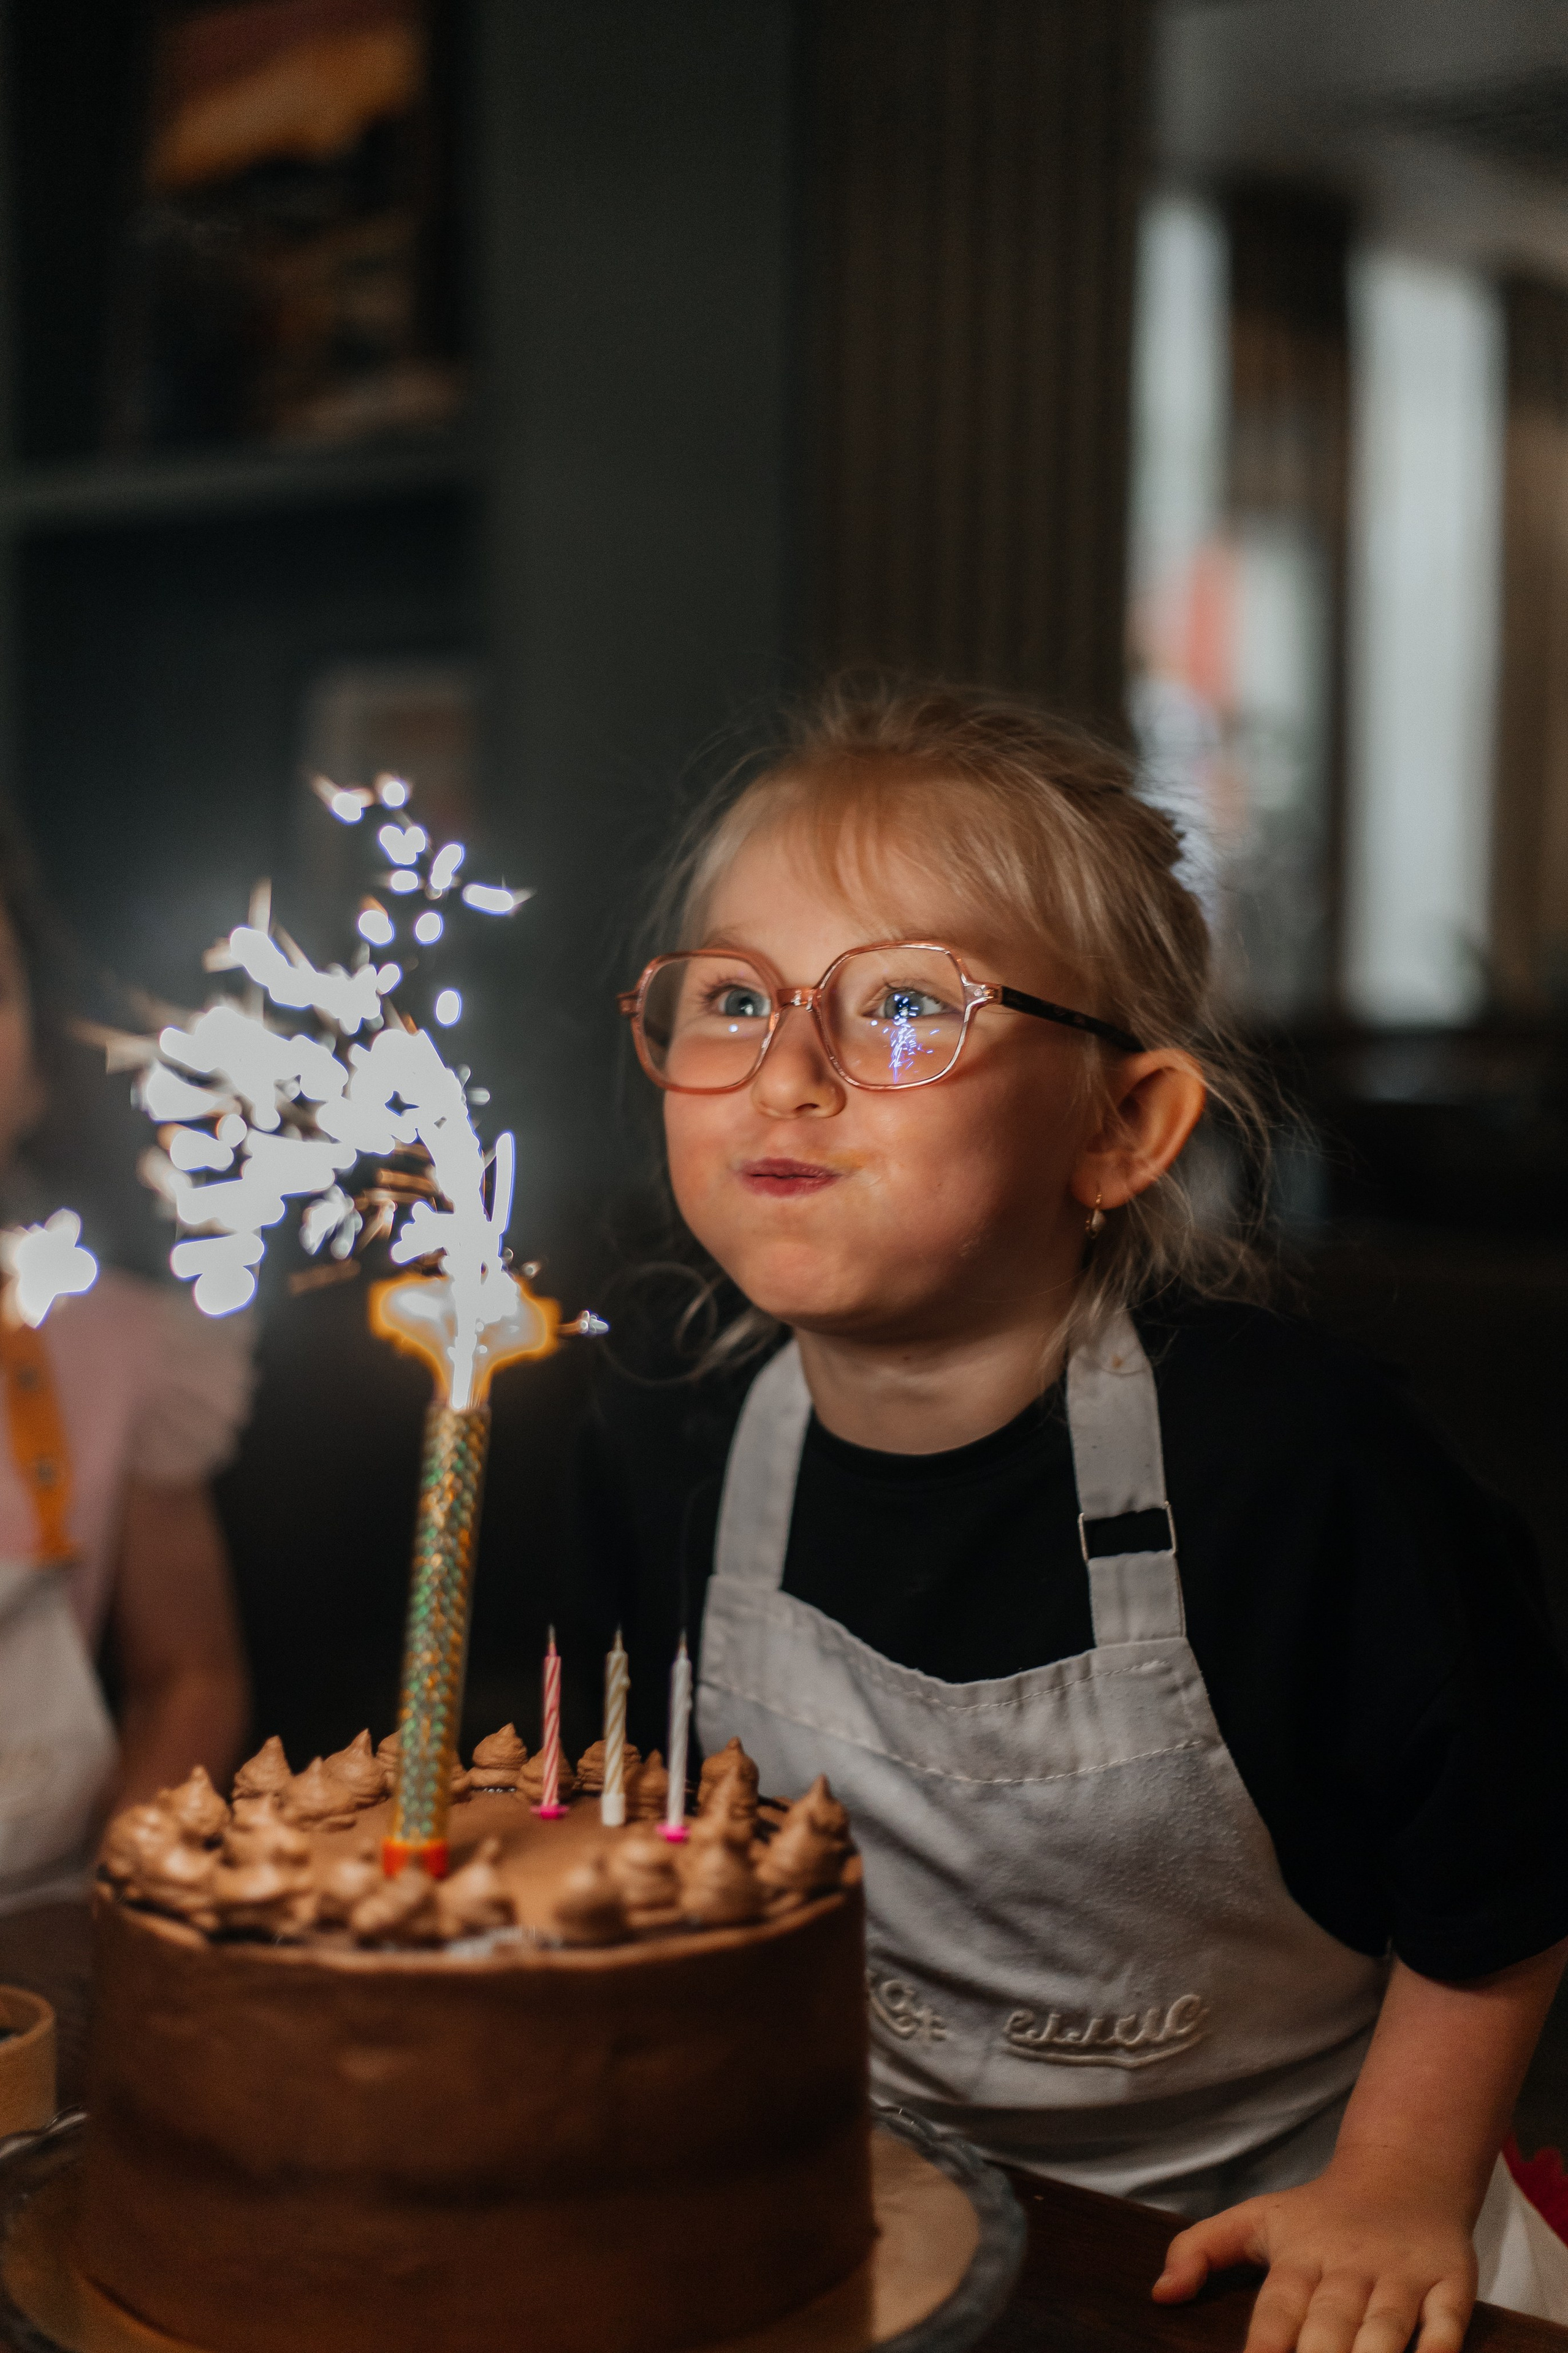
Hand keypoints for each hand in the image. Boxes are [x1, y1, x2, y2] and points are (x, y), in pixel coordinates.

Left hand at [1152, 2156, 1477, 2352]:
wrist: (1404, 2173)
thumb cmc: (1320, 2216)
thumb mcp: (1255, 2219)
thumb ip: (1199, 2250)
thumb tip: (1159, 2295)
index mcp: (1299, 2257)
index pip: (1275, 2313)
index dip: (1263, 2351)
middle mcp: (1349, 2268)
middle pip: (1330, 2328)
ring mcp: (1402, 2276)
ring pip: (1386, 2330)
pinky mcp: (1450, 2283)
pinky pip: (1447, 2325)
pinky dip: (1439, 2349)